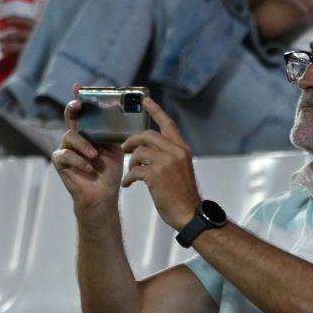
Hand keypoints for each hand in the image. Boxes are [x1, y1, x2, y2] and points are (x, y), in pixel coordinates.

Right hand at [52, 98, 123, 209]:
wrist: (102, 194)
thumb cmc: (109, 171)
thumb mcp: (116, 148)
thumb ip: (115, 132)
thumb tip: (125, 115)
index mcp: (89, 131)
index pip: (84, 110)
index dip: (81, 97)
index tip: (80, 86)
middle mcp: (76, 136)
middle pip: (70, 116)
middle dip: (73, 108)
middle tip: (78, 104)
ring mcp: (66, 148)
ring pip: (70, 136)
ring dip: (83, 145)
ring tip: (94, 156)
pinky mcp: (60, 162)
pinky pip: (65, 155)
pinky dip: (79, 161)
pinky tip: (89, 168)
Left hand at [119, 96, 202, 230]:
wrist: (188, 212)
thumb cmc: (182, 194)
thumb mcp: (180, 168)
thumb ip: (168, 155)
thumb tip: (148, 149)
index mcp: (182, 148)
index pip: (167, 124)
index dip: (156, 110)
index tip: (145, 99)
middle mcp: (175, 151)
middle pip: (147, 135)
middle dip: (132, 141)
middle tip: (124, 149)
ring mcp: (166, 162)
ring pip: (139, 152)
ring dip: (131, 163)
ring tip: (131, 173)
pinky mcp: (156, 174)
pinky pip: (134, 170)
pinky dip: (129, 178)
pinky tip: (129, 184)